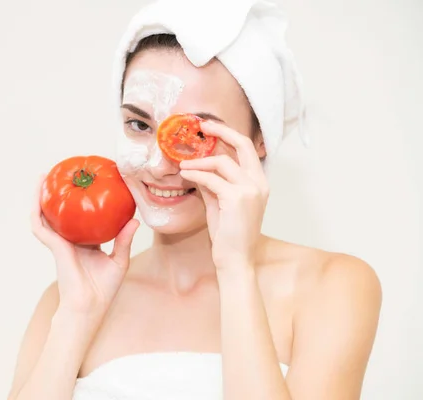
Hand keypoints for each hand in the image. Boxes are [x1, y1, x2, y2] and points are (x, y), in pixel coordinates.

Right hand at [30, 175, 139, 316]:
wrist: (89, 307)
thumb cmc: (103, 289)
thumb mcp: (118, 261)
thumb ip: (124, 240)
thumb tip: (135, 220)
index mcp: (84, 244)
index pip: (82, 219)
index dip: (83, 203)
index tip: (88, 186)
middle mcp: (70, 241)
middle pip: (61, 213)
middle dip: (58, 195)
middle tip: (61, 174)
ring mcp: (60, 243)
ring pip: (45, 216)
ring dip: (41, 197)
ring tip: (44, 177)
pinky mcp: (55, 246)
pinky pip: (41, 226)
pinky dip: (37, 211)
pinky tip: (39, 196)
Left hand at [179, 121, 268, 269]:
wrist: (236, 260)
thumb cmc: (229, 235)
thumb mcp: (220, 202)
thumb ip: (213, 183)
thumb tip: (197, 166)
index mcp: (259, 182)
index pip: (246, 149)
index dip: (228, 135)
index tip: (210, 128)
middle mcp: (259, 183)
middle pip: (243, 144)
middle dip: (221, 131)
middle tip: (202, 126)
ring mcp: (250, 190)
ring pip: (222, 161)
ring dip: (199, 161)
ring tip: (183, 165)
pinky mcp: (237, 198)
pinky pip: (212, 178)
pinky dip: (196, 174)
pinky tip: (185, 175)